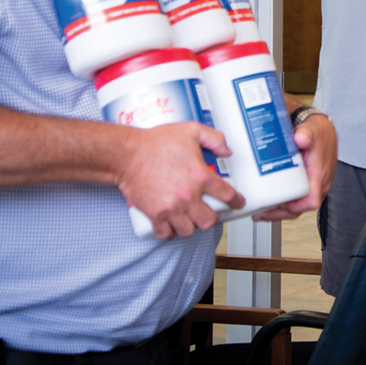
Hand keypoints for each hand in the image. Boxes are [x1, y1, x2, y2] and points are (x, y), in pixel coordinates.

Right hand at [117, 122, 242, 239]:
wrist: (127, 154)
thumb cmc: (156, 142)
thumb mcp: (191, 130)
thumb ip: (214, 139)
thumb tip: (227, 152)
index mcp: (200, 176)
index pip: (227, 195)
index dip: (236, 201)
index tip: (237, 203)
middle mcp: (188, 195)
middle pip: (209, 220)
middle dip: (212, 217)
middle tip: (209, 211)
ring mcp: (171, 208)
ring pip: (189, 230)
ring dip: (191, 225)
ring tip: (190, 217)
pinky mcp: (154, 214)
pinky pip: (166, 233)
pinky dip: (170, 232)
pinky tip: (172, 225)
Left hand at [256, 114, 336, 221]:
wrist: (324, 132)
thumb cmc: (319, 134)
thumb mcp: (311, 131)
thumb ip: (305, 135)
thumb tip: (300, 139)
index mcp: (319, 175)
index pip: (311, 201)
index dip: (295, 207)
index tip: (279, 205)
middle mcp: (318, 184)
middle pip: (301, 209)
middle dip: (280, 214)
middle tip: (261, 213)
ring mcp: (313, 187)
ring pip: (298, 207)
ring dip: (280, 212)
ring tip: (261, 212)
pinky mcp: (308, 186)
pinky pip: (297, 201)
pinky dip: (283, 205)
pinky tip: (270, 202)